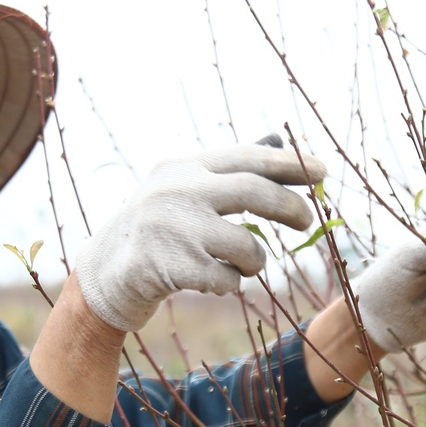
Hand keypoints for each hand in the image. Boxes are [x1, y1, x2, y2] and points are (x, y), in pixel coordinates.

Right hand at [76, 138, 326, 331]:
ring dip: (255, 259)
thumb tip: (279, 142)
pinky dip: (230, 283)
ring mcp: (170, 228)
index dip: (289, 165)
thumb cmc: (154, 230)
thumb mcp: (181, 190)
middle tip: (307, 220)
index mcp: (182, 167)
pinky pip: (225, 278)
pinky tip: (212, 280)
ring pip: (244, 243)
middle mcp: (175, 191)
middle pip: (252, 191)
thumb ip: (225, 172)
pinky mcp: (166, 266)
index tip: (322, 172)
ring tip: (245, 265)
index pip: (246, 157)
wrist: (102, 274)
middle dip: (289, 206)